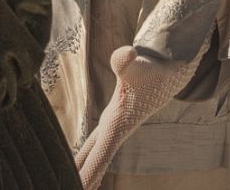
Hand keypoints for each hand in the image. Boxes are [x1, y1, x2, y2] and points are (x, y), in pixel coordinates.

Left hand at [74, 46, 197, 188]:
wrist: (167, 72)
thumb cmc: (151, 69)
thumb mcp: (137, 63)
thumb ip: (126, 61)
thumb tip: (126, 53)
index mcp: (117, 123)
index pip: (100, 154)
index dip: (89, 173)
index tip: (77, 189)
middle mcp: (114, 129)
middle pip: (94, 161)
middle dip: (83, 179)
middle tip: (62, 189)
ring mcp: (112, 127)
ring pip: (93, 155)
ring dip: (83, 171)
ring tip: (69, 186)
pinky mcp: (110, 121)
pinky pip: (94, 146)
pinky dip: (85, 158)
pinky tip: (76, 166)